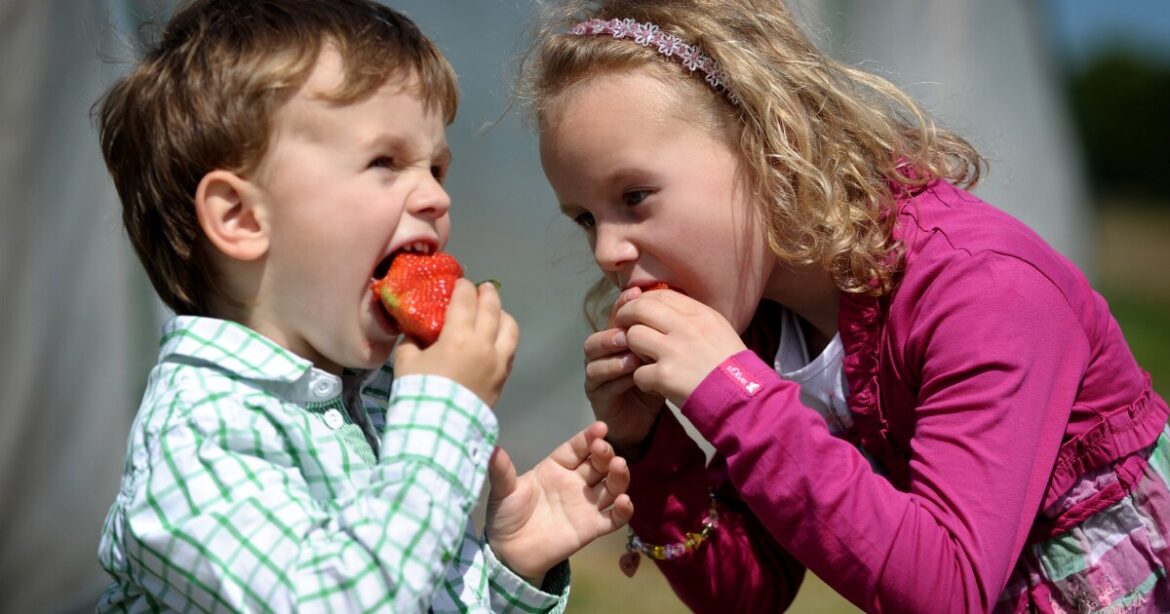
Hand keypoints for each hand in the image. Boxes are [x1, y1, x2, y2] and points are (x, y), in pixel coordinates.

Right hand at [394, 279, 517, 405]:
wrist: (440, 430)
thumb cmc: (421, 393)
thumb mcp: (406, 362)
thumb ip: (413, 341)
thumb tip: (417, 331)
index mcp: (459, 336)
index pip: (465, 300)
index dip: (463, 287)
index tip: (459, 282)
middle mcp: (484, 344)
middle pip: (492, 308)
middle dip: (486, 294)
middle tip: (481, 288)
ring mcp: (498, 361)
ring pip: (510, 327)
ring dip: (502, 313)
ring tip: (494, 311)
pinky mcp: (503, 377)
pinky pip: (511, 349)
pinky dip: (506, 336)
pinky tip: (497, 337)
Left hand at [485, 421, 633, 586]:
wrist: (508, 553)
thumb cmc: (506, 516)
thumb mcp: (502, 492)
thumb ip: (501, 472)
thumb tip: (491, 449)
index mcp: (556, 467)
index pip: (577, 448)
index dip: (589, 437)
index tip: (600, 428)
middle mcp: (576, 482)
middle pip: (599, 463)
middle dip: (605, 453)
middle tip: (604, 449)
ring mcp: (586, 505)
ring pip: (611, 486)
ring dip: (619, 476)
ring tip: (619, 466)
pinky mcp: (592, 528)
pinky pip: (613, 518)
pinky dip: (624, 510)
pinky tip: (625, 501)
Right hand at [583, 287, 666, 452]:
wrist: (648, 420)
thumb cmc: (656, 382)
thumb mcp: (662, 355)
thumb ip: (663, 333)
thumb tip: (676, 302)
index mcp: (616, 339)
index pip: (615, 316)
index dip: (623, 304)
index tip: (637, 294)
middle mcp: (601, 355)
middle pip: (596, 338)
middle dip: (611, 333)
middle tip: (627, 332)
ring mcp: (595, 376)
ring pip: (593, 360)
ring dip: (612, 356)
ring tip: (632, 357)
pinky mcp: (597, 396)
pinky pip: (600, 384)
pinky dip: (615, 378)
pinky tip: (632, 376)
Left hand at [612, 289, 746, 406]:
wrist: (743, 399)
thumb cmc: (731, 368)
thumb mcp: (719, 331)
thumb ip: (693, 319)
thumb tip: (664, 309)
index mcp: (701, 315)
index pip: (662, 295)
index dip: (644, 300)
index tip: (637, 310)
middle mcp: (686, 328)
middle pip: (640, 308)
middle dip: (626, 317)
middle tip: (623, 328)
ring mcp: (674, 351)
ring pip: (633, 337)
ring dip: (633, 349)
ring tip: (644, 360)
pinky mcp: (665, 376)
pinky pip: (637, 372)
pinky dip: (643, 381)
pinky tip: (655, 385)